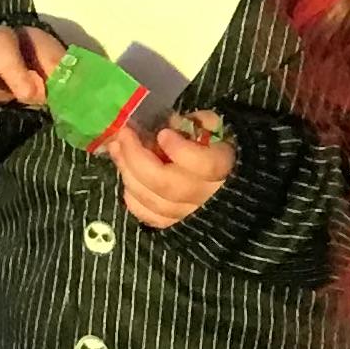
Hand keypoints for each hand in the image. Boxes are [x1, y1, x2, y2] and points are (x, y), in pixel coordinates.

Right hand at [0, 24, 66, 116]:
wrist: (29, 120)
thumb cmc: (52, 102)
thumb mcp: (70, 98)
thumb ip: (72, 94)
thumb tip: (64, 97)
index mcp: (33, 46)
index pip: (33, 41)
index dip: (36, 63)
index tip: (36, 94)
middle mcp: (0, 47)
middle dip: (5, 63)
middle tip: (19, 96)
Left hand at [106, 110, 234, 229]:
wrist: (232, 186)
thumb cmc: (220, 147)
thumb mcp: (216, 127)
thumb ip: (196, 123)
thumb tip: (168, 123)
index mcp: (226, 168)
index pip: (204, 164)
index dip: (180, 150)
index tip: (163, 134)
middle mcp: (209, 196)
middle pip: (167, 184)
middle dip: (137, 158)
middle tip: (123, 135)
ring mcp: (190, 214)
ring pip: (154, 201)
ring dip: (129, 174)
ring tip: (117, 150)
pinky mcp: (177, 225)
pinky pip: (150, 217)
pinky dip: (133, 198)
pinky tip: (128, 177)